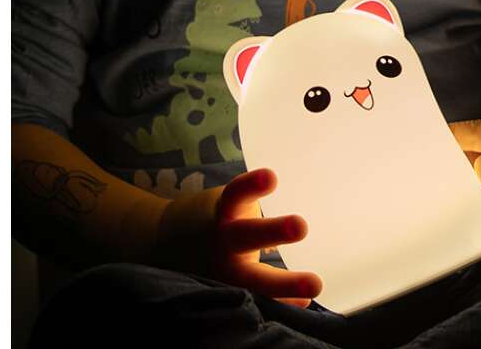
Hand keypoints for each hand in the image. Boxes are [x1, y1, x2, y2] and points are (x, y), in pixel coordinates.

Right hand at [153, 168, 322, 307]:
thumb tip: (313, 204)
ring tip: (315, 284)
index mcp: (225, 209)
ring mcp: (225, 267)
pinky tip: (304, 302)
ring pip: (252, 277)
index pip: (237, 194)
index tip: (271, 177)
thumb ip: (256, 203)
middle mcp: (224, 238)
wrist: (165, 241)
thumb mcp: (231, 203)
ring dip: (283, 283)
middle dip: (273, 231)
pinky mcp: (227, 286)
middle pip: (246, 235)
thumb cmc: (218, 218)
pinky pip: (256, 296)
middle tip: (301, 226)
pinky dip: (280, 300)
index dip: (252, 186)